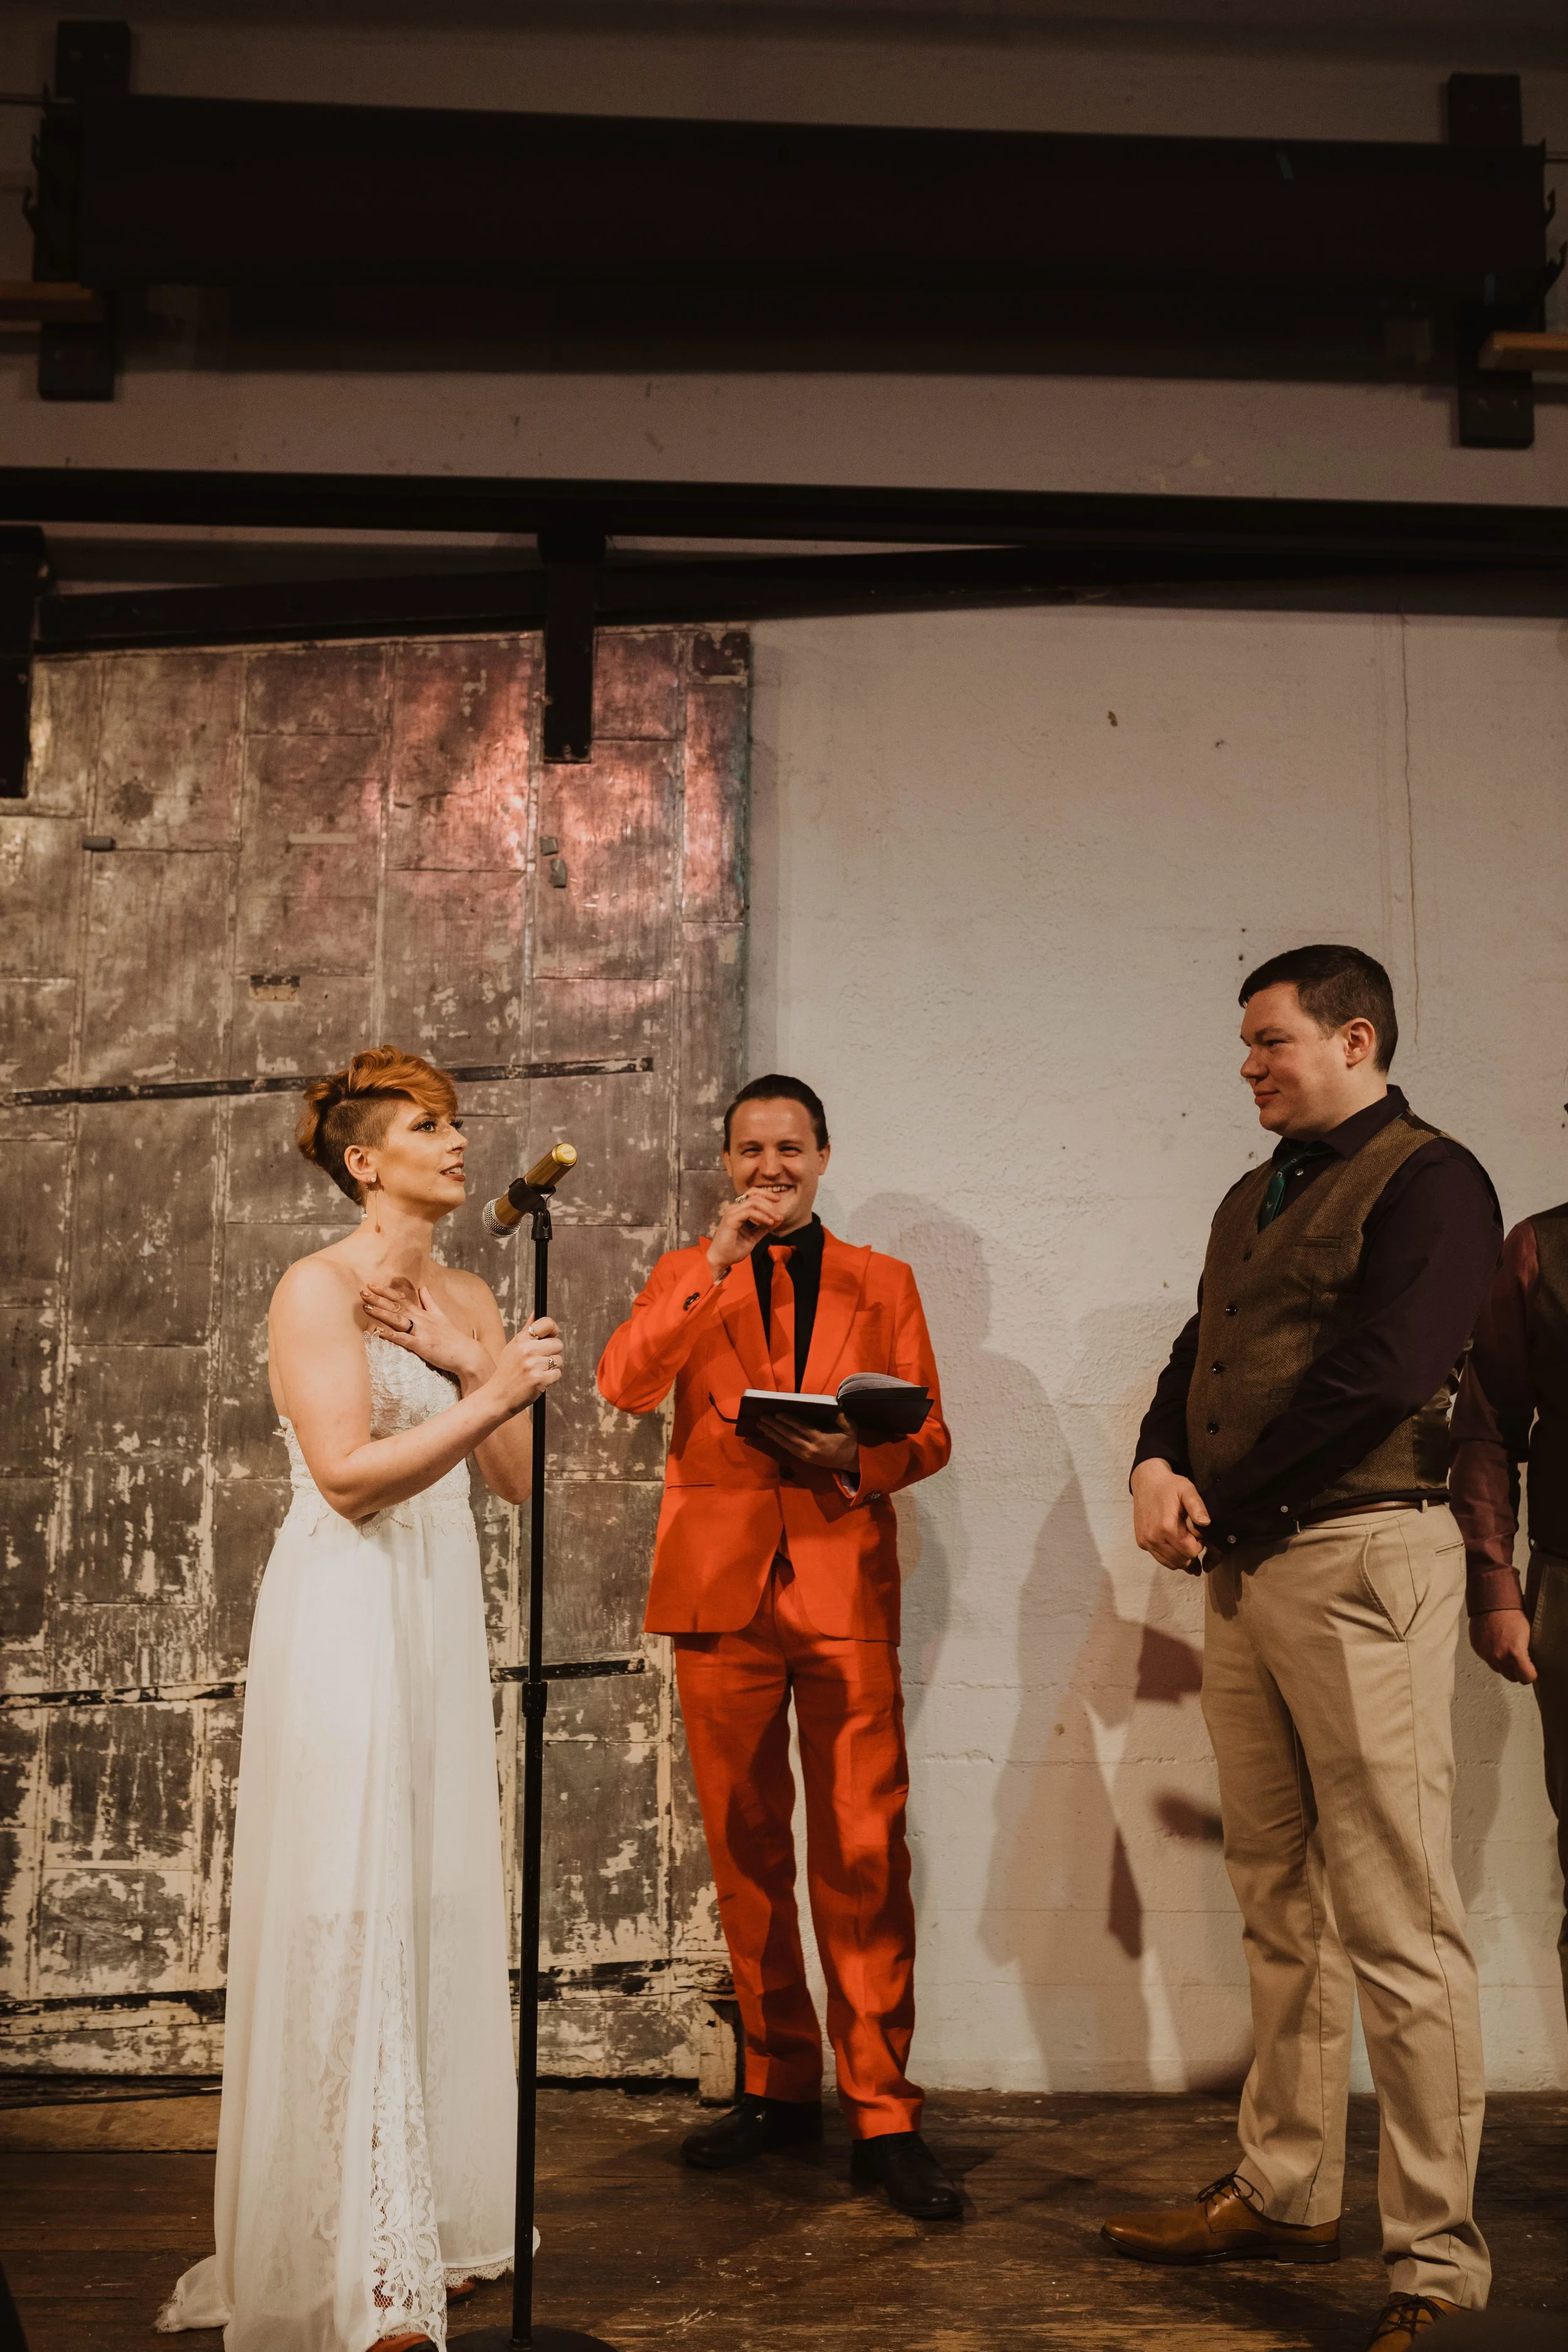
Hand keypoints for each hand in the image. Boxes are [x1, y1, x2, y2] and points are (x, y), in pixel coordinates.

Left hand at [361, 1278, 487, 1381]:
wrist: (466, 1353)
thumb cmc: (453, 1337)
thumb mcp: (441, 1316)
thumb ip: (429, 1302)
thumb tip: (423, 1287)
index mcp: (424, 1313)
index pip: (402, 1299)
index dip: (386, 1292)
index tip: (372, 1284)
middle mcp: (421, 1320)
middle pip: (397, 1306)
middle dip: (379, 1298)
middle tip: (363, 1291)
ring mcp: (421, 1332)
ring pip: (398, 1319)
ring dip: (382, 1312)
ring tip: (366, 1306)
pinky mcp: (422, 1345)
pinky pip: (404, 1339)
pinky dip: (391, 1334)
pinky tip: (379, 1331)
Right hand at [487, 1316, 563, 1414]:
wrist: (498, 1396)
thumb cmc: (507, 1372)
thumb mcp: (512, 1348)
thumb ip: (527, 1331)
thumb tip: (535, 1312)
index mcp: (521, 1339)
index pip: (547, 1323)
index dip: (554, 1330)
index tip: (552, 1336)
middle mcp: (527, 1350)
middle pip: (558, 1344)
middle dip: (553, 1353)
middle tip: (540, 1362)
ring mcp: (533, 1364)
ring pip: (559, 1360)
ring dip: (551, 1368)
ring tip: (536, 1372)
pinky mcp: (539, 1379)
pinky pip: (558, 1374)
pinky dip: (551, 1379)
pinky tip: (538, 1381)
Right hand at [707, 1189, 788, 1277]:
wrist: (721, 1260)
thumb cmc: (734, 1249)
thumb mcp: (754, 1236)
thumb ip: (765, 1227)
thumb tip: (780, 1219)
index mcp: (738, 1210)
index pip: (752, 1194)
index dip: (766, 1194)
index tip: (779, 1200)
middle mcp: (734, 1208)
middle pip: (754, 1195)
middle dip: (770, 1202)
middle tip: (780, 1215)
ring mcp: (731, 1213)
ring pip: (753, 1202)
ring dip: (768, 1209)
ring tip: (776, 1219)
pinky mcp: (730, 1220)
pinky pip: (749, 1212)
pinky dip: (762, 1216)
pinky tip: (768, 1222)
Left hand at [755, 1410, 859, 1472]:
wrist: (852, 1462)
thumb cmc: (851, 1442)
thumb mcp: (850, 1428)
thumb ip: (842, 1417)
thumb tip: (833, 1406)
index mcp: (820, 1440)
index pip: (801, 1428)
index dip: (788, 1420)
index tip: (777, 1413)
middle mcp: (810, 1449)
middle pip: (789, 1436)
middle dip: (774, 1426)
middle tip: (762, 1418)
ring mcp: (806, 1455)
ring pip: (785, 1444)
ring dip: (772, 1434)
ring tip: (760, 1425)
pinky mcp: (804, 1459)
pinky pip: (788, 1449)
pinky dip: (778, 1441)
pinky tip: (770, 1434)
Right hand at [1132, 1458, 1210, 1572]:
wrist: (1147, 1482)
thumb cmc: (1170, 1486)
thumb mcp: (1187, 1490)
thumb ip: (1197, 1507)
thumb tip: (1206, 1523)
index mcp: (1167, 1527)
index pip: (1191, 1552)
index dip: (1199, 1545)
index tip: (1198, 1534)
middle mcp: (1154, 1538)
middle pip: (1182, 1561)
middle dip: (1191, 1553)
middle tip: (1192, 1537)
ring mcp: (1146, 1542)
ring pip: (1171, 1564)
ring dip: (1181, 1557)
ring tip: (1184, 1541)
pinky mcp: (1141, 1543)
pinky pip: (1160, 1559)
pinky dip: (1170, 1556)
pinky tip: (1173, 1543)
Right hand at [1468, 1607, 1536, 1684]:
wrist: (1491, 1602)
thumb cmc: (1511, 1614)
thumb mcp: (1527, 1635)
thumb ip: (1526, 1653)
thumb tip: (1528, 1663)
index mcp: (1515, 1653)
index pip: (1526, 1678)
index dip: (1530, 1674)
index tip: (1531, 1669)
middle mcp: (1499, 1657)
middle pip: (1511, 1677)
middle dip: (1516, 1670)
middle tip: (1519, 1660)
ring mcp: (1486, 1654)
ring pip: (1498, 1669)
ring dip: (1503, 1663)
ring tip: (1506, 1649)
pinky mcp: (1478, 1649)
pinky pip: (1487, 1659)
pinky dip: (1492, 1654)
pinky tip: (1496, 1643)